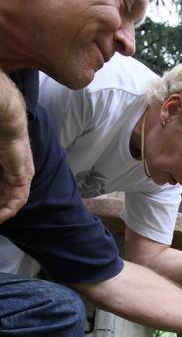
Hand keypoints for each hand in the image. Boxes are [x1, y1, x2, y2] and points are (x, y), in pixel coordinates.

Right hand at [0, 71, 33, 221]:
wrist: (3, 118)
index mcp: (2, 163)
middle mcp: (11, 169)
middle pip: (3, 194)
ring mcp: (20, 173)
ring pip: (10, 199)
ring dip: (1, 211)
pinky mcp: (24, 176)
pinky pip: (18, 199)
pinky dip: (9, 210)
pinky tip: (0, 217)